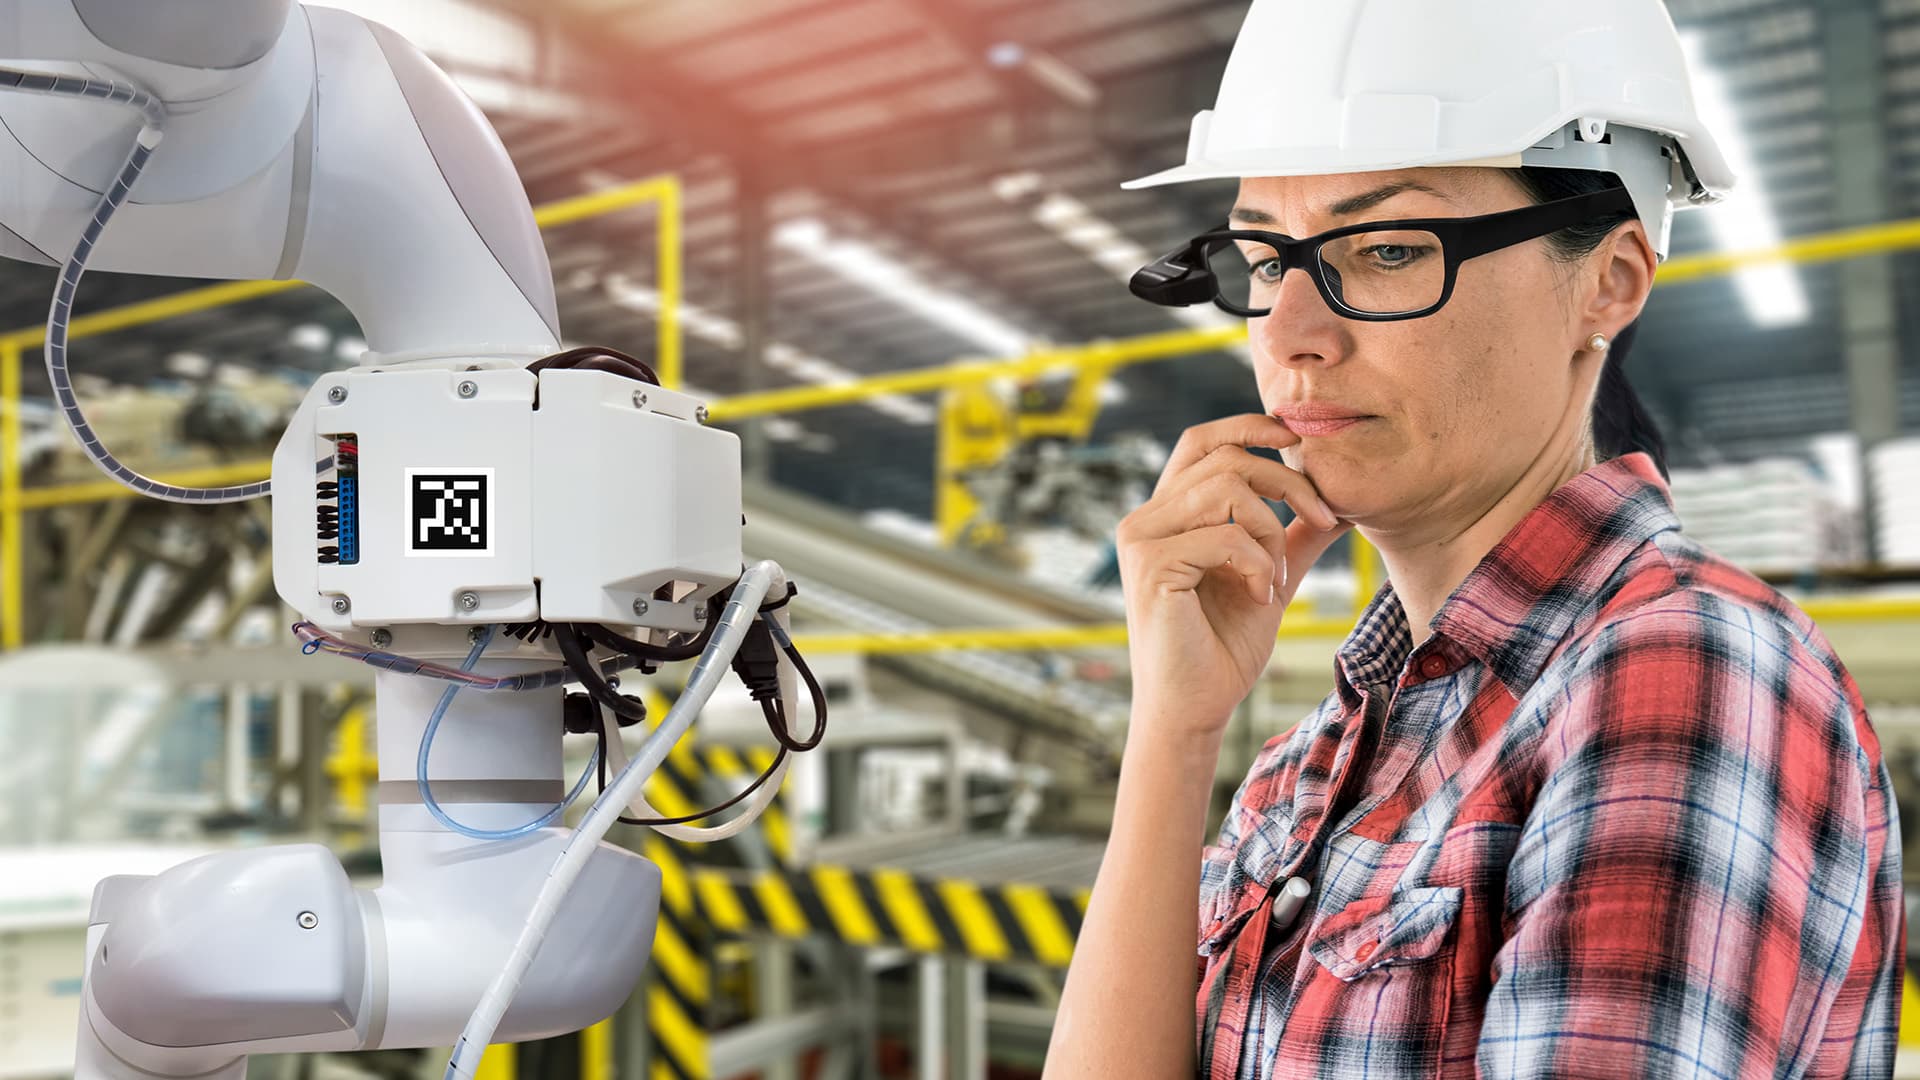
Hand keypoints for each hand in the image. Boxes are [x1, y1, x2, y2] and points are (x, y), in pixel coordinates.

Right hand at [1117, 415, 1351, 737]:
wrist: (1195, 708)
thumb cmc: (1223, 649)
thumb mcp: (1269, 578)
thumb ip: (1293, 538)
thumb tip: (1339, 503)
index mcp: (1168, 513)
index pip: (1202, 441)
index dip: (1248, 425)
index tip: (1296, 440)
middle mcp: (1146, 518)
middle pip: (1226, 459)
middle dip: (1288, 483)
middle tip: (1323, 519)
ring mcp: (1142, 538)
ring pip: (1228, 488)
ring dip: (1271, 532)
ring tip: (1276, 578)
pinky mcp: (1149, 564)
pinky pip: (1225, 535)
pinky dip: (1258, 563)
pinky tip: (1259, 598)